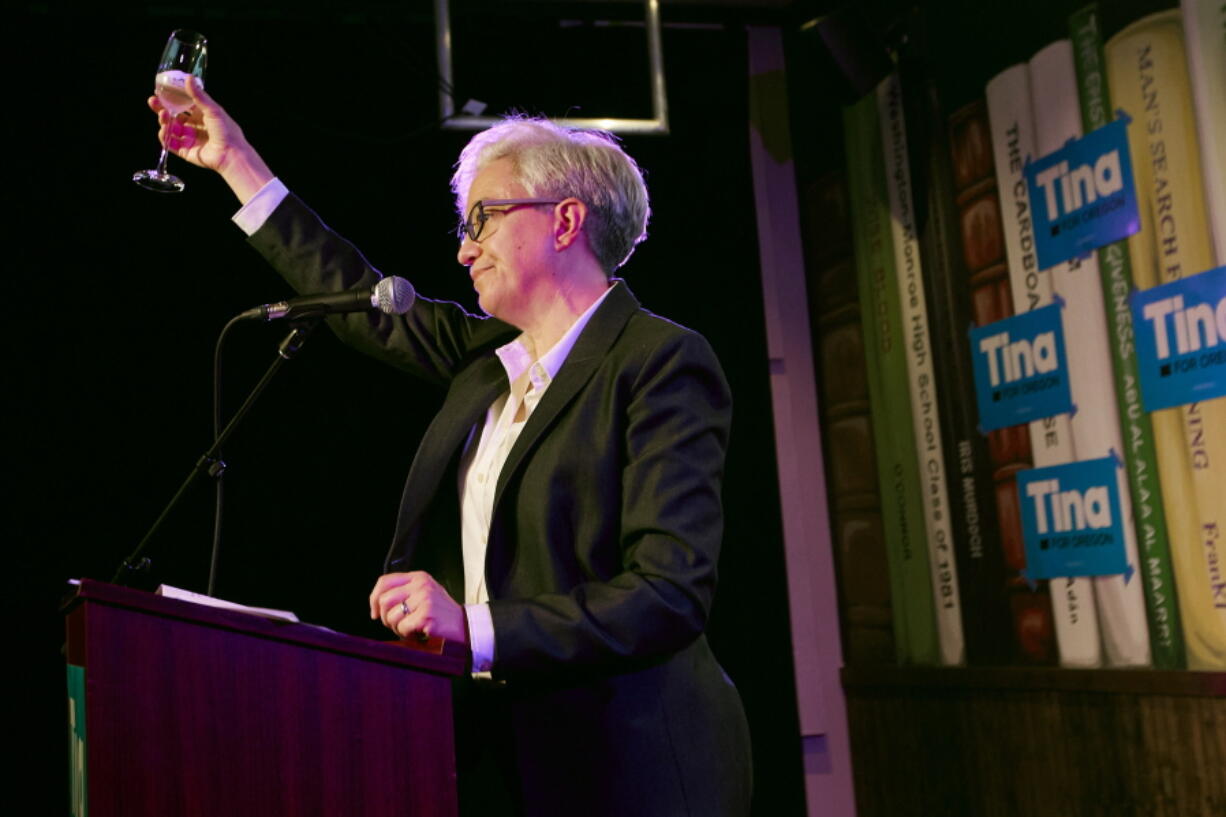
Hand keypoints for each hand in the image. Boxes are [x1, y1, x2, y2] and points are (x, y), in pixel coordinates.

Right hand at [146, 76, 272, 202]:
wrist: (231, 154)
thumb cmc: (226, 131)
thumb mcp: (213, 110)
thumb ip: (199, 95)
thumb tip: (188, 77)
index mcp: (202, 114)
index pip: (182, 103)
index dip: (171, 97)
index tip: (160, 90)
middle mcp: (194, 126)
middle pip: (174, 115)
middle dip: (162, 108)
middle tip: (153, 101)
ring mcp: (190, 139)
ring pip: (171, 129)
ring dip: (164, 121)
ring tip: (163, 116)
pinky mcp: (186, 151)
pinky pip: (171, 144)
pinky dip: (165, 137)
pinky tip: (164, 131)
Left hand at [369, 571, 468, 644]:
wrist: (465, 625)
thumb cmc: (442, 613)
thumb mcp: (424, 594)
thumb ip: (404, 593)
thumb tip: (376, 605)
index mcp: (418, 577)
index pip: (384, 581)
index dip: (374, 598)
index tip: (375, 613)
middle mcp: (421, 584)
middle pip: (384, 600)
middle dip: (385, 618)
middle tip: (397, 625)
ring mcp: (424, 598)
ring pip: (391, 616)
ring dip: (397, 628)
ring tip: (412, 629)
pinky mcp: (426, 614)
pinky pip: (403, 627)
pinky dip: (407, 635)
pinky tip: (419, 633)